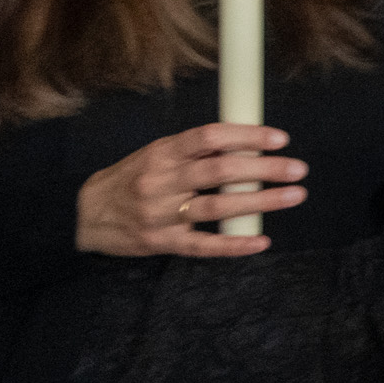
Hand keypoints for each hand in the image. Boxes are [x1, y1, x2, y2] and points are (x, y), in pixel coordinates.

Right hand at [75, 123, 306, 257]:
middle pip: (219, 172)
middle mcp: (161, 182)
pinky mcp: (163, 243)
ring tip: (293, 195)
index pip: (208, 138)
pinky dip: (234, 244)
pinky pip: (203, 246)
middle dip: (263, 168)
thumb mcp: (154, 155)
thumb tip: (244, 141)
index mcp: (161, 154)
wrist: (85, 216)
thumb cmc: (130, 180)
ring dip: (260, 201)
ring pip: (218, 207)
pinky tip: (261, 240)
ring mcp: (162, 215)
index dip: (246, 136)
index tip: (279, 139)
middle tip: (298, 168)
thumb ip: (193, 151)